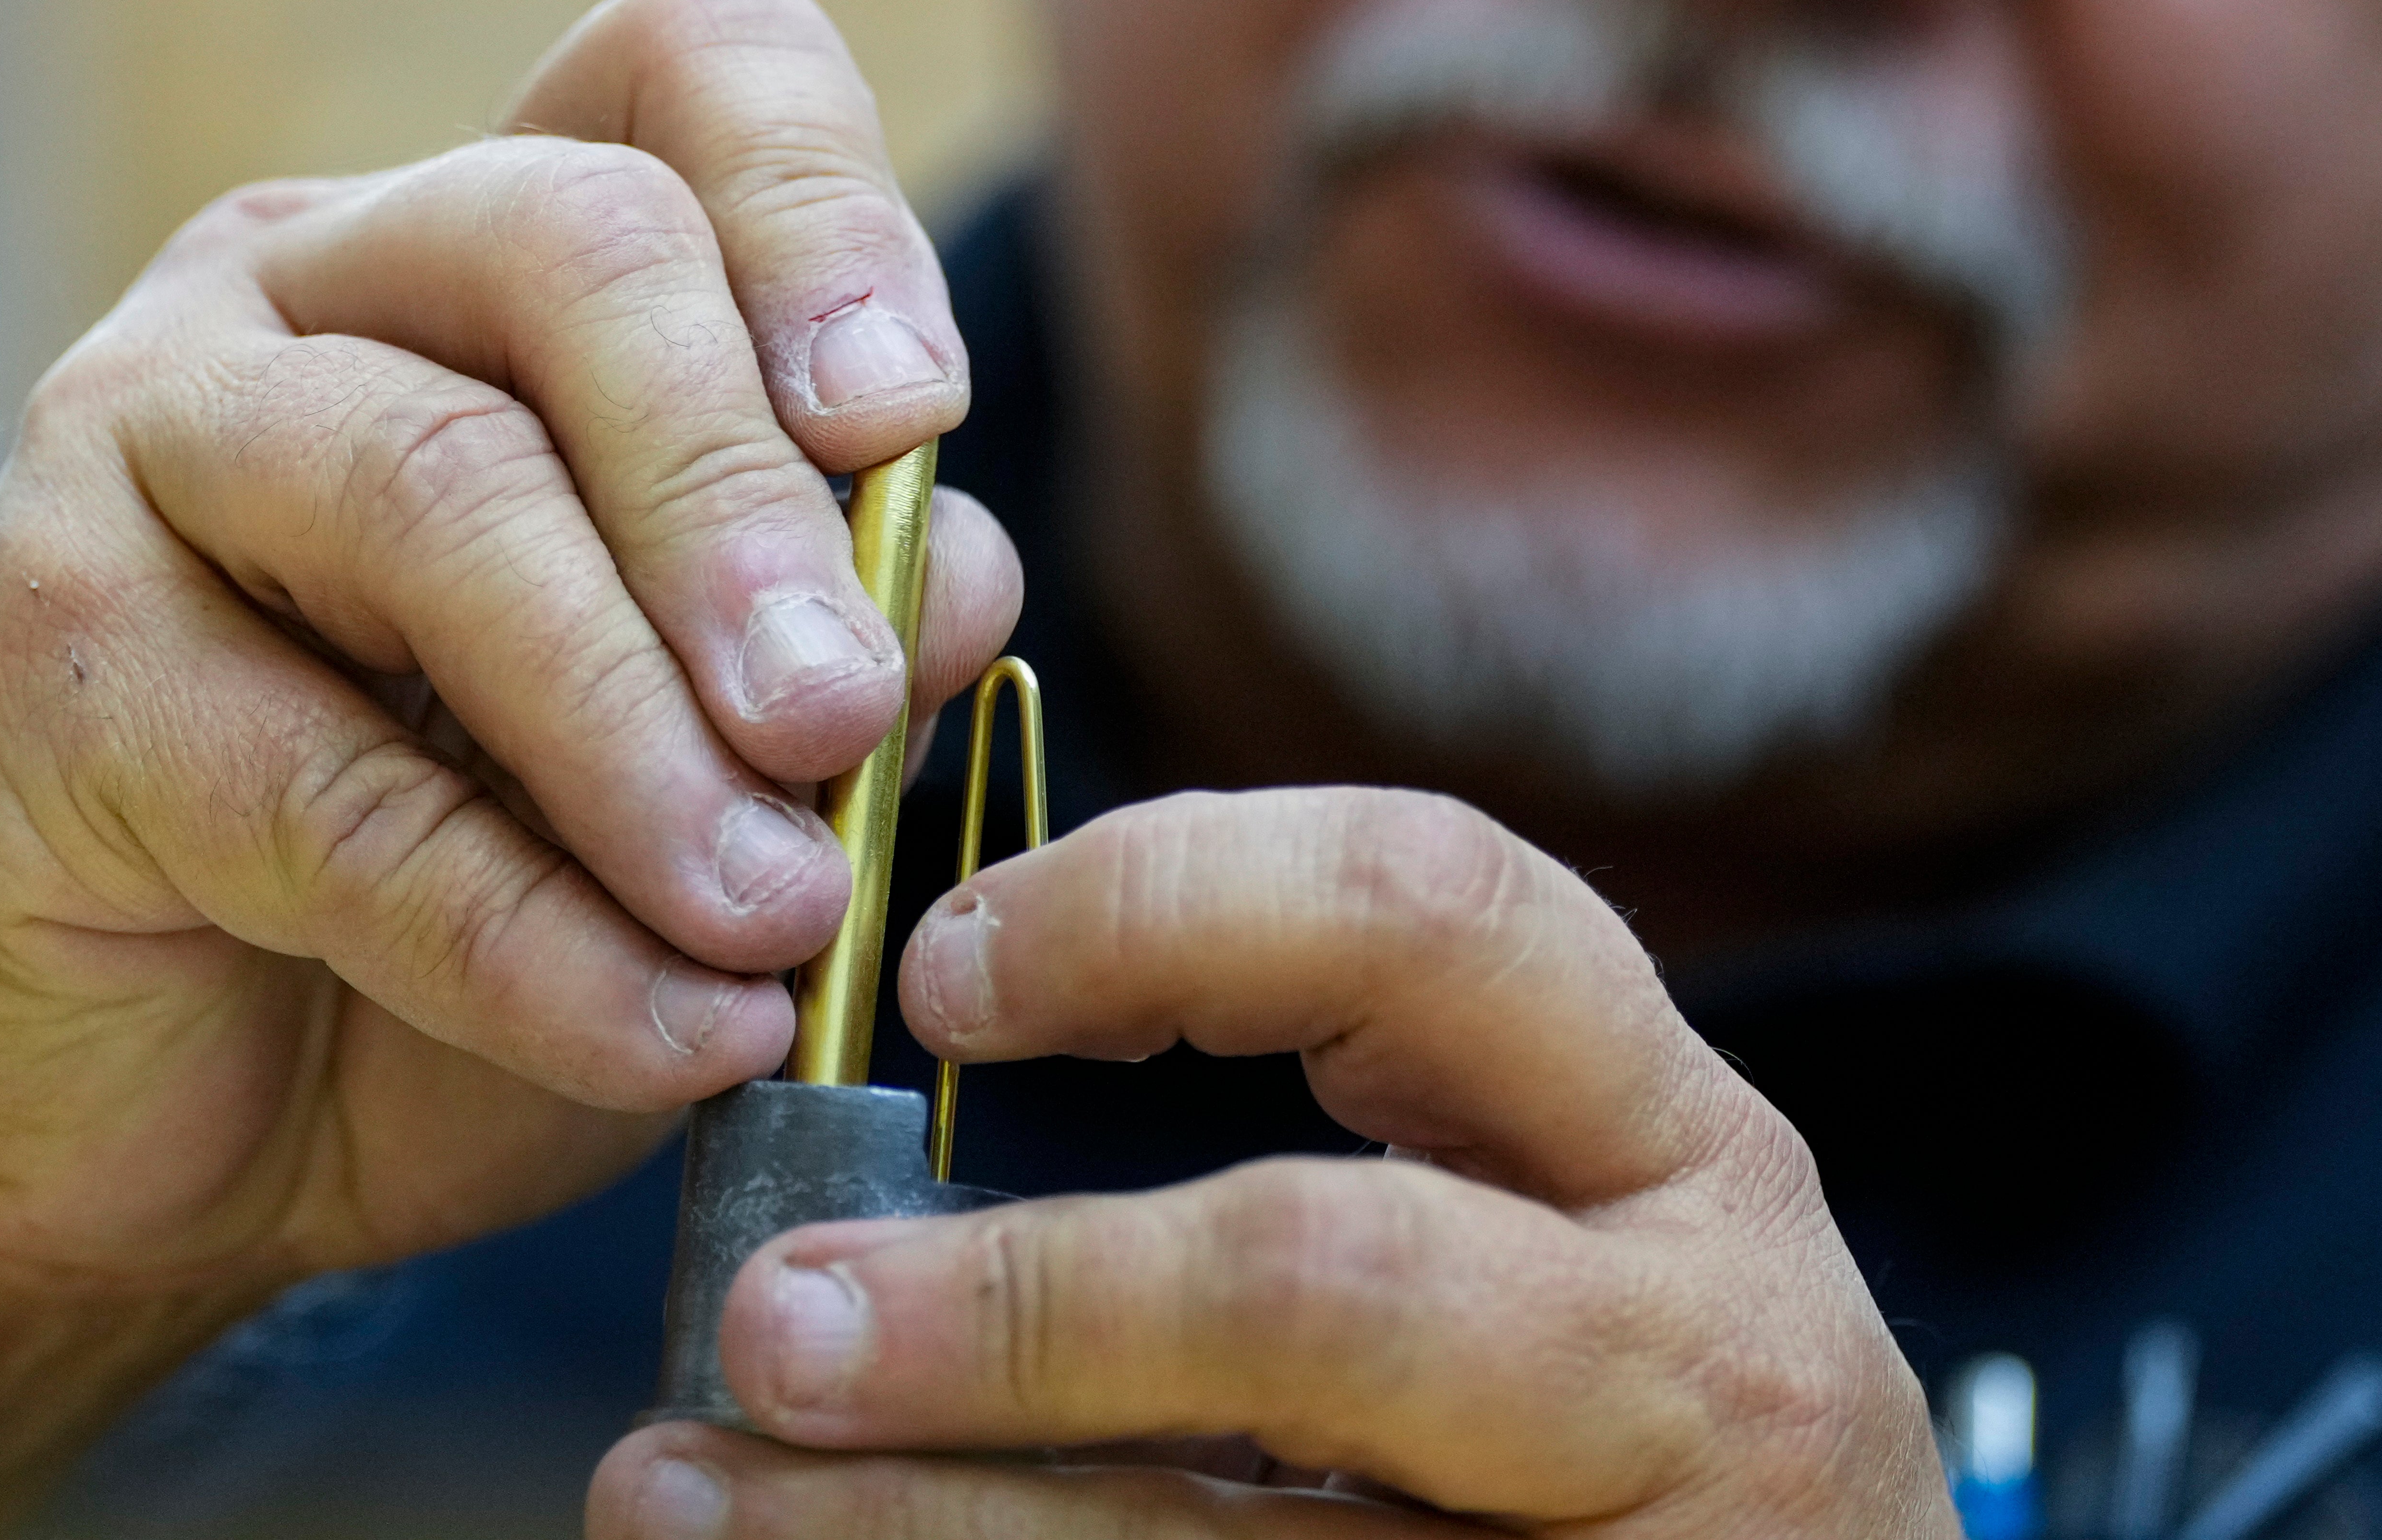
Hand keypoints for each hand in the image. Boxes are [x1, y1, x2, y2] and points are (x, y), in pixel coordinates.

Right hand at [0, 0, 1025, 1532]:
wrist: (118, 1148)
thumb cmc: (439, 922)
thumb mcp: (692, 773)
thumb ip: (828, 651)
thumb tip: (961, 576)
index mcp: (497, 256)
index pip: (681, 66)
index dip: (824, 199)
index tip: (913, 419)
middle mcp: (312, 286)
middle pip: (574, 246)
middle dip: (741, 495)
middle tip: (847, 714)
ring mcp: (146, 443)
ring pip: (443, 489)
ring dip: (642, 726)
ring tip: (785, 911)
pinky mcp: (45, 666)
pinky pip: (335, 790)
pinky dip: (535, 940)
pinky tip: (674, 1034)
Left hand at [589, 788, 1955, 1537]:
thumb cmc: (1620, 1469)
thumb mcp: (1556, 1269)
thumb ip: (1338, 1165)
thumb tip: (908, 1092)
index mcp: (1685, 1159)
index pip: (1431, 915)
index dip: (1160, 904)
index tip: (935, 975)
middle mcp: (1709, 1362)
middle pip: (1322, 1280)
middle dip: (1012, 1298)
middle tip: (766, 1312)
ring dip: (914, 1527)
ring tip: (673, 1491)